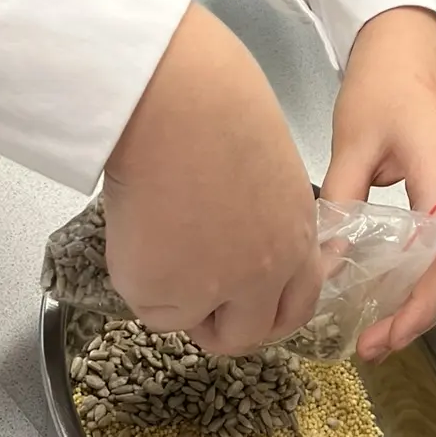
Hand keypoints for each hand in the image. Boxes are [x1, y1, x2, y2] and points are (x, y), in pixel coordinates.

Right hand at [102, 2, 320, 355]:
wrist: (174, 101)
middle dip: (222, 326)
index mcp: (297, 235)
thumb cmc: (215, 105)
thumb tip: (242, 229)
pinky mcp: (162, 295)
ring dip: (175, 298)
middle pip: (248, 335)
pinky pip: (149, 305)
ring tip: (156, 236)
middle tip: (191, 296)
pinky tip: (137, 226)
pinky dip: (138, 277)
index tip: (248, 303)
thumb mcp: (267, 168)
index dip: (269, 311)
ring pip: (191, 323)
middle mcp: (264, 274)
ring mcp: (214, 291)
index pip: (298, 304)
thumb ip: (266, 213)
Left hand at [321, 7, 435, 361]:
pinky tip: (388, 287)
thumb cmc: (382, 82)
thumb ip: (342, 201)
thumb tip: (326, 260)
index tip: (384, 335)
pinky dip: (421, 274)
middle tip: (371, 345)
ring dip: (420, 299)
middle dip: (418, 316)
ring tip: (377, 328)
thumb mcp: (354, 141)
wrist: (405, 40)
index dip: (420, 305)